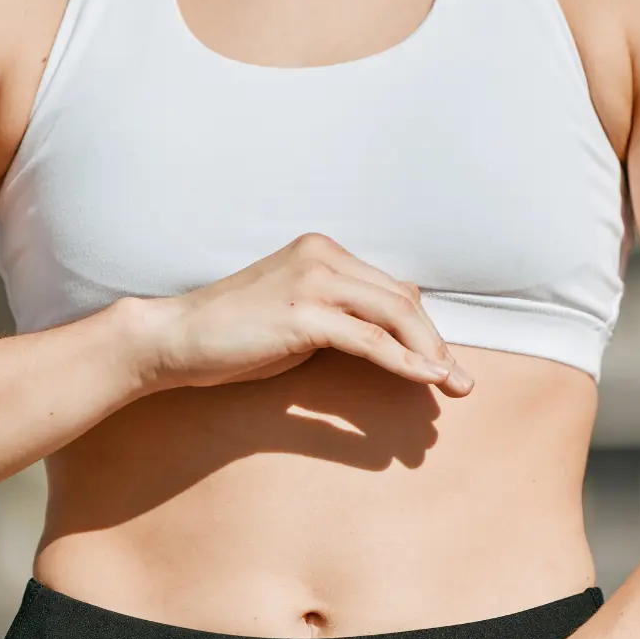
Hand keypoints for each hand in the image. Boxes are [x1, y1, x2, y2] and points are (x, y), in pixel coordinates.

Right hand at [120, 232, 475, 395]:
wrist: (178, 337)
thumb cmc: (232, 333)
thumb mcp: (296, 315)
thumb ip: (339, 314)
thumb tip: (386, 330)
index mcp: (322, 252)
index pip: (392, 288)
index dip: (422, 328)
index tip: (441, 364)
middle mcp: (323, 256)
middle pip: (402, 299)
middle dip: (436, 342)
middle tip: (461, 383)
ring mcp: (313, 281)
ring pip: (395, 315)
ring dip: (430, 353)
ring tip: (452, 386)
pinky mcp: (305, 314)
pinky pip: (370, 340)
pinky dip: (404, 362)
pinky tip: (427, 380)